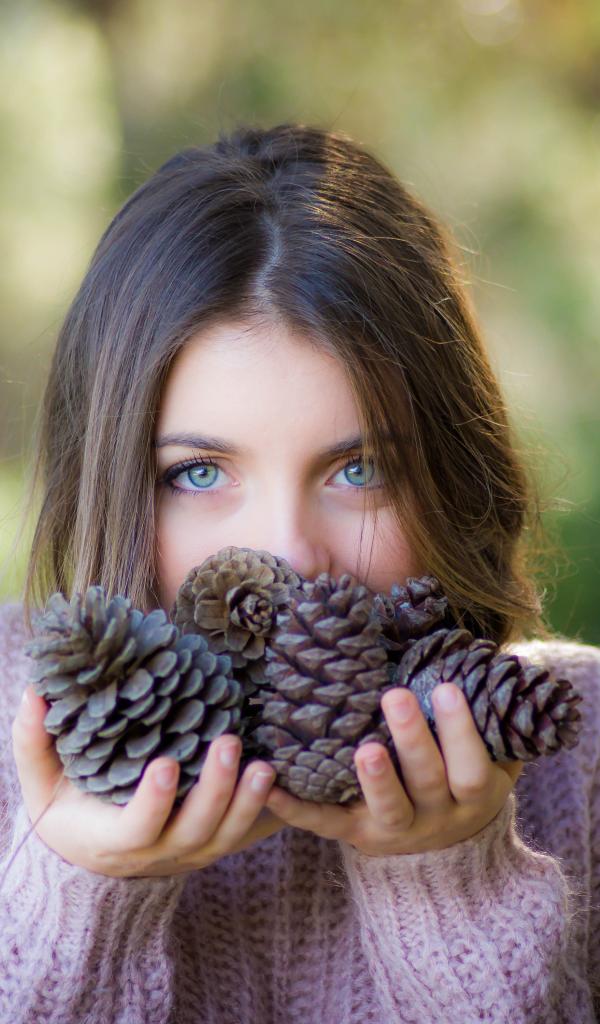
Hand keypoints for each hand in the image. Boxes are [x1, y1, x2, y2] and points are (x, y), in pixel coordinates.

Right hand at [12, 684, 283, 876]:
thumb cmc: (66, 808)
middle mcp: (157, 852)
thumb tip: (35, 690)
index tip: (165, 762)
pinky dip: (263, 810)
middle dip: (215, 789)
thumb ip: (34, 741)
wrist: (91, 853)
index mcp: (114, 839)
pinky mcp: (212, 843)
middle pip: (194, 829)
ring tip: (264, 763)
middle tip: (228, 741)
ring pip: (226, 836)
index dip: (153, 801)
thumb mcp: (42, 781)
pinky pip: (243, 833)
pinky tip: (280, 778)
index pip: (137, 828)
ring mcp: (190, 852)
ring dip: (248, 801)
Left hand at [265, 683, 522, 856]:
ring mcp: (395, 830)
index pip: (472, 769)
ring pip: (387, 809)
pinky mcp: (355, 834)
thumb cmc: (463, 770)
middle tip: (395, 696)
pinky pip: (324, 824)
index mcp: (472, 794)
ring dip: (374, 779)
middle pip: (427, 782)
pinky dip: (295, 808)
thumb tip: (480, 650)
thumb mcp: (490, 750)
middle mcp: (437, 816)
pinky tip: (269, 785)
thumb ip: (486, 711)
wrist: (447, 840)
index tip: (446, 687)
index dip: (461, 732)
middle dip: (413, 740)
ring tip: (362, 748)